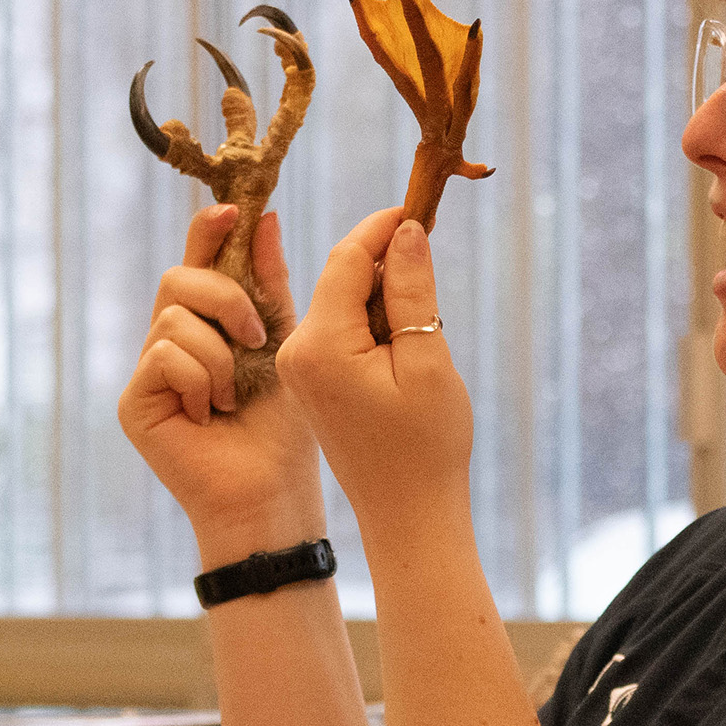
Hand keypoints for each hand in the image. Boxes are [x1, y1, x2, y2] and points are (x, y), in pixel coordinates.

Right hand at [118, 205, 324, 562]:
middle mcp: (170, 342)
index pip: (197, 262)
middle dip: (225, 297)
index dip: (207, 231)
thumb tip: (265, 218)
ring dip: (221, 354)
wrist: (272, 491)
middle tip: (258, 337)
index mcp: (206, 325)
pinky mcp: (134, 402)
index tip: (231, 211)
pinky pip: (164, 354)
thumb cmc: (284, 428)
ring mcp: (148, 372)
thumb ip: (269, 284)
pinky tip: (212, 413)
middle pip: (179, 278)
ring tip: (236, 396)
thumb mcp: (285, 342)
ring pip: (174, 316)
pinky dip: (201, 378)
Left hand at [276, 209, 472, 544]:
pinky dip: (371, 320)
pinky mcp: (311, 382)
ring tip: (424, 301)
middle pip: (338, 276)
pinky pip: (337, 329)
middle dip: (383, 258)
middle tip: (428, 243)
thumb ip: (412, 291)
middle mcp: (297, 352)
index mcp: (320, 345)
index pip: (346, 259)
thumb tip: (405, 231)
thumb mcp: (428, 360)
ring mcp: (300, 369)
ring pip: (339, 301)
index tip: (421, 209)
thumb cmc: (425, 448)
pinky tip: (405, 334)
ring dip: (381, 292)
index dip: (384, 229)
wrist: (409, 517)